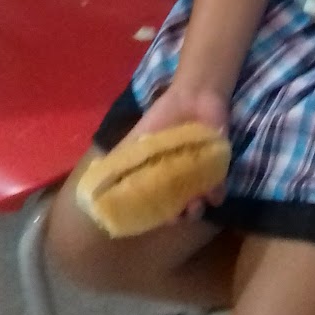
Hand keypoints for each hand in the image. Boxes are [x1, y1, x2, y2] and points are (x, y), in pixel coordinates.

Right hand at [128, 84, 229, 218]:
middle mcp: (178, 182)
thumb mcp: (137, 138)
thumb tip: (96, 185)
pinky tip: (212, 193)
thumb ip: (121, 160)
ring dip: (196, 210)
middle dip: (175, 216)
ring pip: (198, 204)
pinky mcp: (219, 169)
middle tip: (175, 214)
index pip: (153, 205)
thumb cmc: (163, 118)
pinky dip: (217, 193)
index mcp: (157, 179)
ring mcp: (199, 178)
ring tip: (194, 205)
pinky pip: (219, 189)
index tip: (148, 217)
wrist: (194, 96)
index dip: (152, 215)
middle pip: (177, 210)